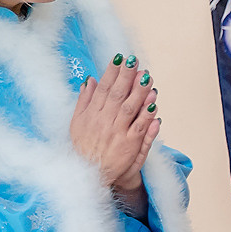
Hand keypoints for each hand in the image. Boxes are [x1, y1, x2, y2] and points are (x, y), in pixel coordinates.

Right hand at [69, 56, 159, 194]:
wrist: (89, 174)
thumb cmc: (84, 147)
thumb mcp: (77, 122)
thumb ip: (84, 101)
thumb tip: (90, 80)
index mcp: (91, 114)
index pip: (103, 88)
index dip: (111, 72)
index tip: (119, 57)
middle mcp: (104, 122)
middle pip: (117, 95)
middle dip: (127, 76)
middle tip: (135, 61)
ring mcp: (118, 133)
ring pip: (130, 109)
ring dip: (139, 93)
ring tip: (147, 78)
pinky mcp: (129, 146)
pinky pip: (140, 129)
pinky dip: (147, 117)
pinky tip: (153, 105)